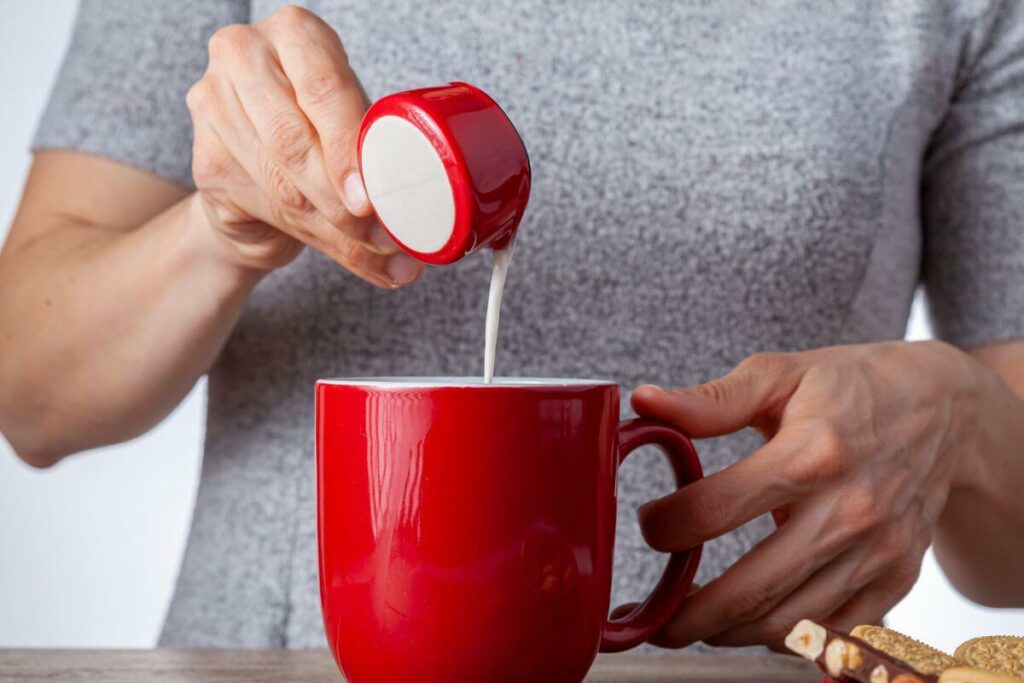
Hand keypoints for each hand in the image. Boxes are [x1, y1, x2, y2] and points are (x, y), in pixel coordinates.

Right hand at [185, 6, 422, 287]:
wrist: (262, 166)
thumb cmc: (320, 134)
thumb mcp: (353, 129)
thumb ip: (375, 163)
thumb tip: (411, 229)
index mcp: (296, 34)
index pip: (324, 89)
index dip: (348, 148)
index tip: (370, 198)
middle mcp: (245, 56)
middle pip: (295, 141)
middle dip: (342, 200)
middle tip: (378, 234)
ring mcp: (214, 105)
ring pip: (282, 184)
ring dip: (332, 227)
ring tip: (368, 245)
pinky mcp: (205, 160)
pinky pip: (265, 206)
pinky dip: (309, 236)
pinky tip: (335, 243)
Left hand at [630, 340, 988, 649]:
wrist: (946, 411)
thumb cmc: (853, 387)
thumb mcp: (781, 374)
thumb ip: (711, 400)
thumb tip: (644, 402)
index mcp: (812, 452)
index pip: (715, 509)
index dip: (666, 526)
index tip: (649, 525)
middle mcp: (849, 509)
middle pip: (752, 586)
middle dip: (689, 613)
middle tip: (652, 616)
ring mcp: (877, 550)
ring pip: (789, 620)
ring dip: (729, 633)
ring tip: (692, 624)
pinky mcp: (895, 577)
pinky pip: (833, 630)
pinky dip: (784, 638)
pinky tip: (749, 625)